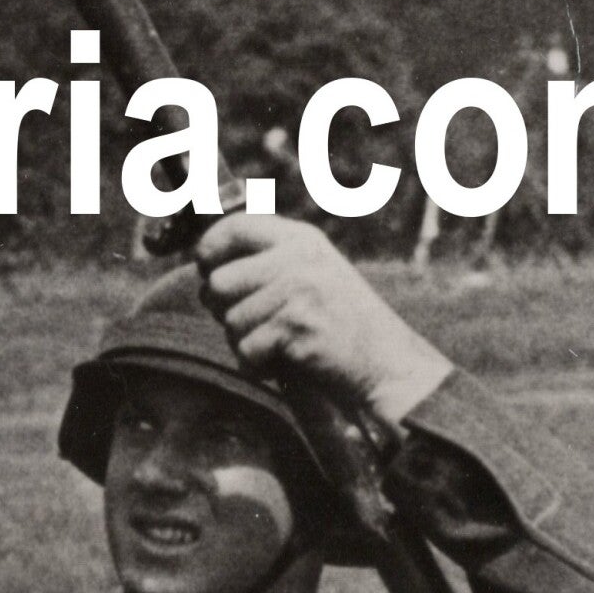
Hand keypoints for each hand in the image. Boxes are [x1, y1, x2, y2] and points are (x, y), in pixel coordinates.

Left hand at [192, 213, 449, 427]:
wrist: (388, 365)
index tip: (206, 270)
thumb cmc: (343, 326)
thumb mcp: (311, 275)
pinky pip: (246, 350)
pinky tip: (285, 363)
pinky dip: (258, 366)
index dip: (208, 249)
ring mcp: (300, 289)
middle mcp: (299, 257)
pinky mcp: (298, 325)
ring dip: (246, 343)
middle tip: (255, 325)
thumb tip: (204, 263)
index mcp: (301, 239)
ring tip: (280, 346)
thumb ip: (268, 263)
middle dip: (224, 311)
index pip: (233, 226)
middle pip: (219, 281)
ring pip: (230, 320)